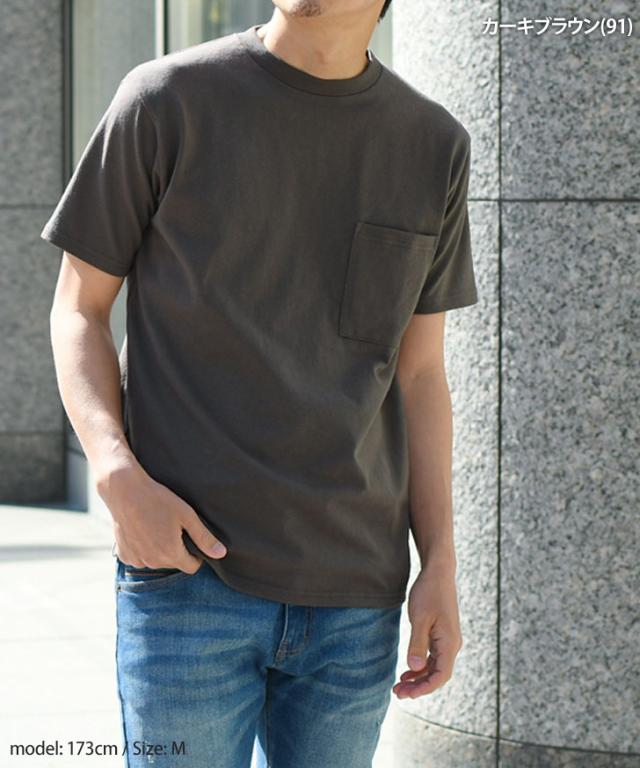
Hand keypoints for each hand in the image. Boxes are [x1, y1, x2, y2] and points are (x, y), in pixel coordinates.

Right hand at [97, 462, 227, 572]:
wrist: (125, 491)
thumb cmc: (158, 500)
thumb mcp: (187, 515)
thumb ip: (204, 538)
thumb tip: (221, 554)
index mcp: (171, 554)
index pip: (192, 567)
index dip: (196, 555)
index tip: (192, 539)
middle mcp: (153, 562)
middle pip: (174, 563)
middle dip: (177, 550)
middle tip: (173, 527)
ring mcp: (137, 560)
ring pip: (156, 562)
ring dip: (159, 550)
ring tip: (157, 527)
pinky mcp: (124, 555)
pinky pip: (140, 558)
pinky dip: (143, 549)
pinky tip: (142, 531)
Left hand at [393, 560, 461, 698]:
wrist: (438, 572)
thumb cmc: (429, 592)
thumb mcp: (419, 618)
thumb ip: (417, 644)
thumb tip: (415, 668)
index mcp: (449, 643)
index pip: (441, 676)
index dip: (425, 688)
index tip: (407, 695)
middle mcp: (452, 644)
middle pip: (438, 675)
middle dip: (419, 687)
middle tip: (397, 693)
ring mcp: (447, 640)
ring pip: (435, 668)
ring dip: (419, 678)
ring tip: (399, 686)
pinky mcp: (441, 635)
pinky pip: (433, 657)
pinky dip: (421, 667)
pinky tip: (407, 671)